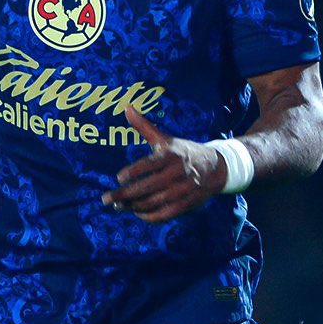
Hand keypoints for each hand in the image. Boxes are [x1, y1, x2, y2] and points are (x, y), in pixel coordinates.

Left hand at [101, 106, 226, 222]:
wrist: (216, 168)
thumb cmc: (183, 152)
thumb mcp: (166, 139)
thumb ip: (144, 126)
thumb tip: (126, 107)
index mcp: (171, 155)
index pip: (150, 165)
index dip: (134, 171)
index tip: (119, 177)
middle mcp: (177, 173)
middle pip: (149, 187)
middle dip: (126, 195)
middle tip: (106, 199)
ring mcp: (182, 190)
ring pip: (155, 202)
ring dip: (134, 207)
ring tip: (117, 207)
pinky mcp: (186, 204)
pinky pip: (165, 214)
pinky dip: (149, 216)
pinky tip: (136, 213)